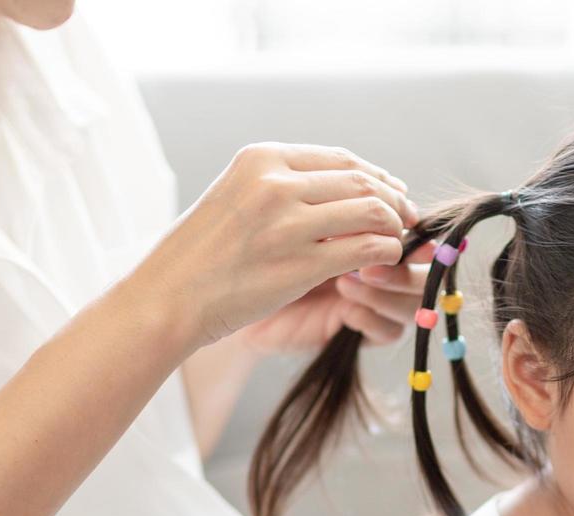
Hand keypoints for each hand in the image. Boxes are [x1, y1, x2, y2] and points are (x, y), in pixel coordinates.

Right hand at [128, 142, 418, 352]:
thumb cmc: (199, 256)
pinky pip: (367, 247)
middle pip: (361, 180)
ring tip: (396, 241)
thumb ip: (279, 187)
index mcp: (261, 159)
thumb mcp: (234, 197)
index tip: (391, 191)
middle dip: (393, 199)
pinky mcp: (302, 264)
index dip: (375, 175)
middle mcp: (276, 183)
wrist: (166, 299)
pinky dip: (385, 252)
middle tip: (407, 218)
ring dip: (394, 226)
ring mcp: (289, 224)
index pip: (339, 158)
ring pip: (371, 210)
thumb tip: (338, 188)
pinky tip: (384, 262)